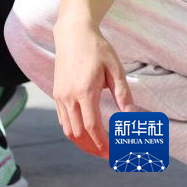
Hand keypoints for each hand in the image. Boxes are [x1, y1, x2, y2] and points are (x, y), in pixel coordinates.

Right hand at [53, 18, 134, 157]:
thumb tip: (131, 115)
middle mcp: (68, 95)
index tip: (113, 152)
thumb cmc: (96, 48)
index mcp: (84, 91)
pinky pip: (62, 118)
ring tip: (97, 146)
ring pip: (67, 128)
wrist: (72, 34)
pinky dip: (73, 130)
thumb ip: (123, 93)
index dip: (103, 143)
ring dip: (81, 141)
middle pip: (77, 132)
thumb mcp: (115, 68)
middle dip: (92, 147)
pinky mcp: (56, 92)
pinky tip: (85, 130)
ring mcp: (59, 94)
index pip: (92, 127)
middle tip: (108, 153)